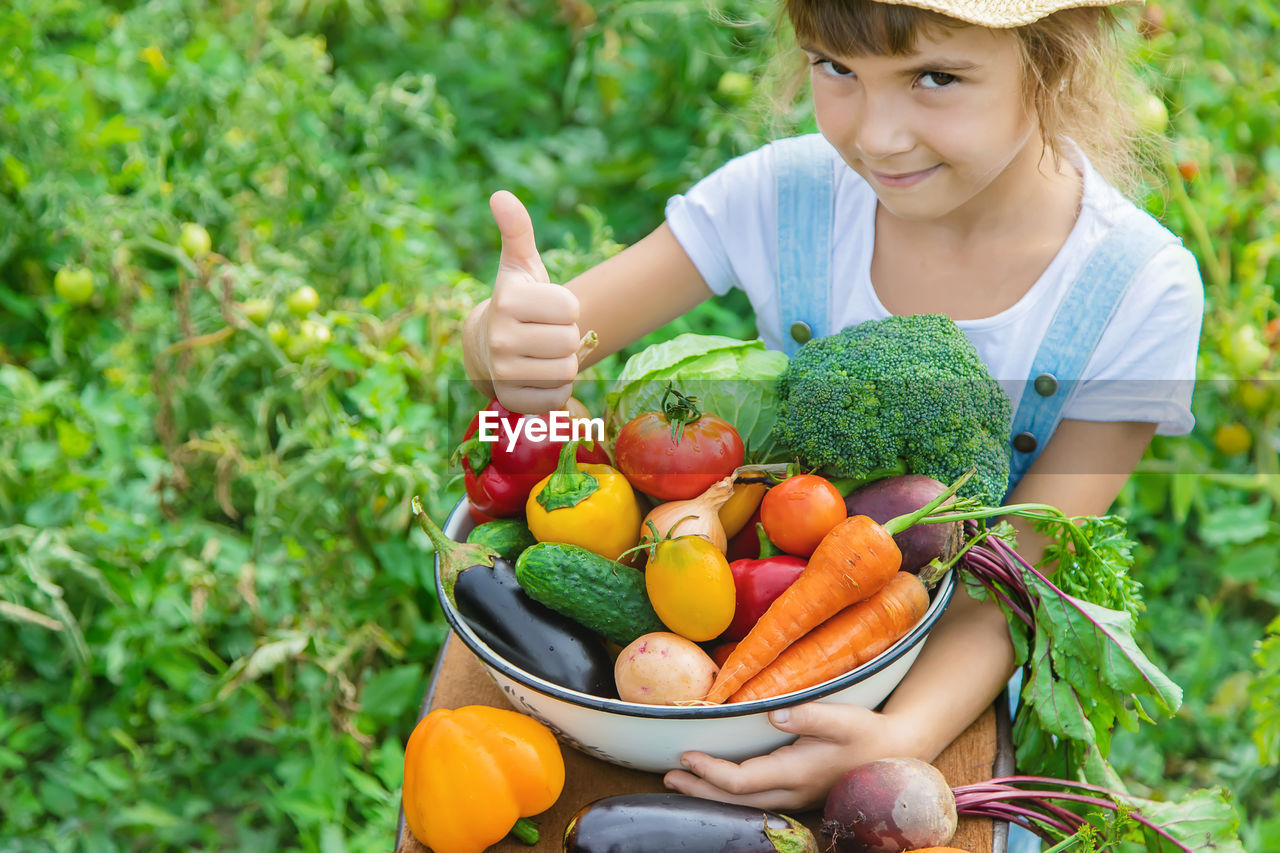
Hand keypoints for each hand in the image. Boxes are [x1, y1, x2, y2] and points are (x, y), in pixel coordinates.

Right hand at [482, 190, 581, 413]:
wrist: (486, 346)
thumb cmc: (517, 302)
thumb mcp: (519, 265)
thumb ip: (517, 230)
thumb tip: (501, 194)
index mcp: (507, 301)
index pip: (571, 309)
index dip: (567, 309)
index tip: (547, 309)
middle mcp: (501, 337)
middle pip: (570, 342)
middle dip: (565, 337)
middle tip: (544, 333)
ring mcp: (503, 372)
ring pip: (567, 371)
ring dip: (562, 364)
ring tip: (541, 354)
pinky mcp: (511, 400)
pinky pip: (558, 399)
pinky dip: (555, 390)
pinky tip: (537, 376)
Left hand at [663, 702, 919, 811]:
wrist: (898, 751)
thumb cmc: (868, 732)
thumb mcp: (843, 717)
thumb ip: (809, 715)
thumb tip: (774, 713)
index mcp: (797, 772)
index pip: (743, 781)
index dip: (711, 772)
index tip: (686, 756)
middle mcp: (793, 791)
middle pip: (736, 800)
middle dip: (700, 789)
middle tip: (668, 776)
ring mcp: (796, 796)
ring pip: (745, 804)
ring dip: (711, 794)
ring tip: (682, 781)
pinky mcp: (799, 792)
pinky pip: (756, 801)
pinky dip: (730, 795)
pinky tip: (717, 784)